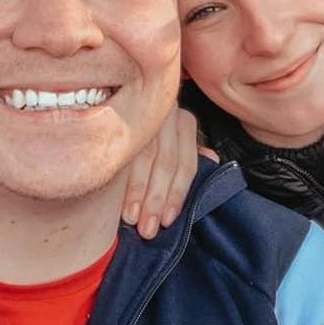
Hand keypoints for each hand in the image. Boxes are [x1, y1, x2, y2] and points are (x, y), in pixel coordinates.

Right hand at [121, 106, 216, 238]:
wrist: (128, 96)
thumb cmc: (156, 134)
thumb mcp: (178, 141)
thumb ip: (190, 154)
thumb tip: (212, 159)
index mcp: (184, 122)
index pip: (185, 163)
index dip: (177, 194)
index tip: (167, 220)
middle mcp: (166, 113)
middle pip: (165, 161)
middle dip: (156, 198)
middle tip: (147, 227)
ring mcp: (142, 111)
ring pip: (143, 155)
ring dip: (136, 191)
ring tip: (131, 217)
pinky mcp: (117, 113)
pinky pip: (120, 147)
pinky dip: (118, 175)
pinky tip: (111, 196)